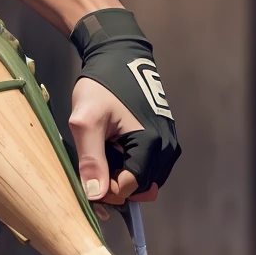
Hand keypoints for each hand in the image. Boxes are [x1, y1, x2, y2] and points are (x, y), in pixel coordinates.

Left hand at [69, 75, 160, 212]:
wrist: (118, 59)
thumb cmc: (101, 88)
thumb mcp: (86, 122)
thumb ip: (91, 160)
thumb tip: (96, 195)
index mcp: (152, 144)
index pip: (130, 188)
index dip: (105, 189)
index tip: (87, 174)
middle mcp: (167, 149)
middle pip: (139, 187)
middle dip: (114, 183)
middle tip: (93, 163)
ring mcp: (169, 145)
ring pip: (143, 180)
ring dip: (121, 174)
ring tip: (104, 151)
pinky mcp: (164, 141)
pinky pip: (147, 167)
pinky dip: (129, 165)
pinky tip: (114, 148)